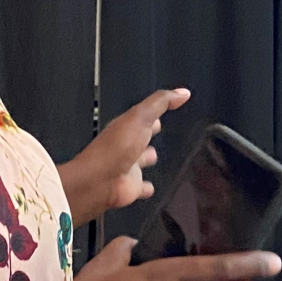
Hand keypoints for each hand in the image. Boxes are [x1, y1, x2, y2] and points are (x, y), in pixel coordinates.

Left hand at [57, 88, 188, 226]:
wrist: (99, 181)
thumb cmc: (115, 148)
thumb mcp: (141, 117)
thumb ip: (161, 103)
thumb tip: (182, 92)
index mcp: (127, 127)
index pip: (143, 116)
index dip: (154, 111)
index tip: (167, 106)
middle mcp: (126, 146)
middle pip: (140, 137)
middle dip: (149, 134)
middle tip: (160, 130)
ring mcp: (128, 167)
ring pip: (140, 161)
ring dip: (147, 158)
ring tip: (155, 156)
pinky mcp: (131, 186)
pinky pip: (141, 186)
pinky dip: (146, 187)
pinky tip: (150, 188)